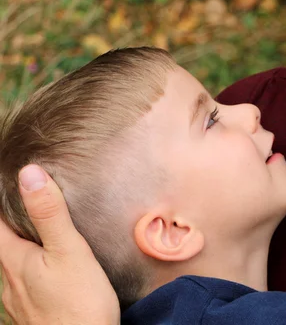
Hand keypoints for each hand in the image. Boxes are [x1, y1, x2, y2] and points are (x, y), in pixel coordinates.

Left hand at [0, 164, 119, 324]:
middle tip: (27, 204)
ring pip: (11, 265)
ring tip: (37, 233)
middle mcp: (8, 280)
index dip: (1, 202)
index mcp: (14, 259)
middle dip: (11, 223)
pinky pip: (23, 284)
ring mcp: (17, 300)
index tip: (10, 184)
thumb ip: (50, 214)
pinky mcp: (31, 314)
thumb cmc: (78, 304)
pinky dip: (30, 268)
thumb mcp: (69, 252)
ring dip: (20, 246)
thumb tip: (29, 174)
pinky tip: (47, 271)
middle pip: (2, 243)